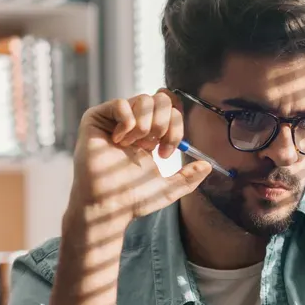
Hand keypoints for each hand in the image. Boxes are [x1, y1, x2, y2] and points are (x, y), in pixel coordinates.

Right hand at [68, 91, 210, 231]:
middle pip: (161, 100)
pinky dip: (126, 123)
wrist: (107, 205)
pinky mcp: (96, 118)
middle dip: (163, 124)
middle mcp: (134, 124)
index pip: (172, 111)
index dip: (176, 128)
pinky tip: (118, 141)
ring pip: (144, 99)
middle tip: (153, 146)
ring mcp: (115, 119)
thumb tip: (208, 166)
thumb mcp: (167, 188)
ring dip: (144, 125)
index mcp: (150, 135)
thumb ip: (188, 178)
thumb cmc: (131, 198)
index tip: (165, 154)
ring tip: (133, 145)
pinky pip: (120, 103)